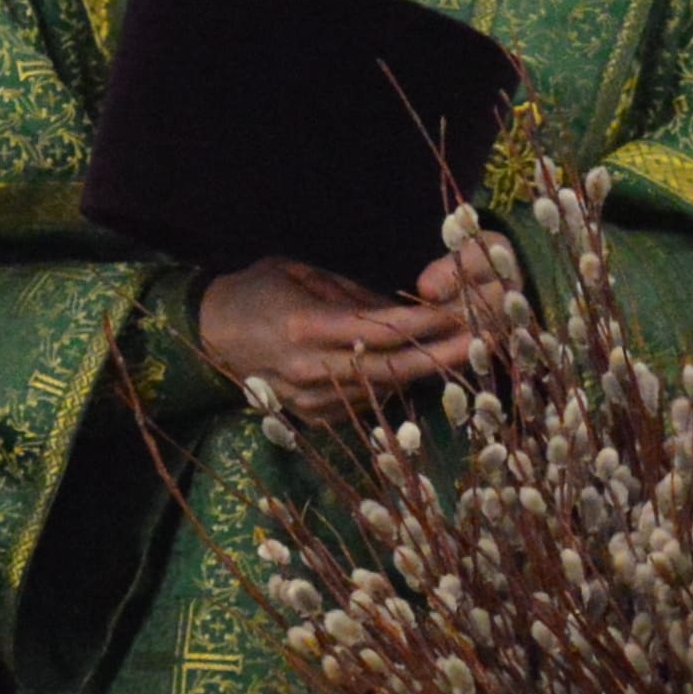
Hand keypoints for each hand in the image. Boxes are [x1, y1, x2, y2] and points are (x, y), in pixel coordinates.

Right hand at [197, 254, 474, 421]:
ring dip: (423, 374)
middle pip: (388, 368)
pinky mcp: (311, 418)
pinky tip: (420, 372)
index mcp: (303, 327)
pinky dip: (393, 388)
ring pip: (382, 390)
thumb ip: (355, 296)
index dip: (421, 325)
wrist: (209, 333)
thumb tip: (407, 311)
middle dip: (439, 357)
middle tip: (483, 345)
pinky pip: (366, 405)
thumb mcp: (304, 275)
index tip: (461, 315)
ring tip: (463, 356)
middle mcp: (309, 370)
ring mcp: (310, 401)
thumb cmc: (257, 291)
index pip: (376, 329)